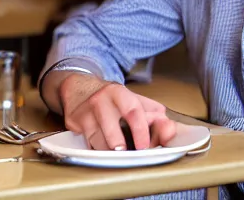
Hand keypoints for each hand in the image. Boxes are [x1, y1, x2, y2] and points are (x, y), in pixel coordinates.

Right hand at [59, 73, 176, 150]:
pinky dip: (96, 150)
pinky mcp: (73, 122)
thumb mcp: (131, 99)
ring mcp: (86, 112)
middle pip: (112, 128)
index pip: (133, 111)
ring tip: (115, 155)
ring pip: (98, 140)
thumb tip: (169, 128)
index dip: (141, 131)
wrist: (78, 87)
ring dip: (108, 152)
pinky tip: (101, 149)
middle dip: (120, 145)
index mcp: (119, 92)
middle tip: (127, 155)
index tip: (145, 146)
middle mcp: (101, 100)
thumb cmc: (110, 98)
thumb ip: (152, 113)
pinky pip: (86, 143)